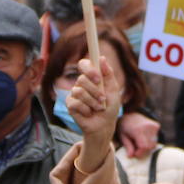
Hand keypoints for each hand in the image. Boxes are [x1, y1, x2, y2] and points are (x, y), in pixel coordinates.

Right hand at [70, 57, 119, 174]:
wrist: (105, 125)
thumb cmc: (110, 107)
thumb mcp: (113, 90)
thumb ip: (108, 74)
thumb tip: (102, 58)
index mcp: (91, 77)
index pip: (84, 64)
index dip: (89, 69)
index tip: (98, 77)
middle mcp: (81, 84)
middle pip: (82, 79)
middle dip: (95, 91)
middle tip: (103, 99)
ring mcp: (74, 94)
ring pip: (78, 91)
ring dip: (92, 102)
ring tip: (99, 108)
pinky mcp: (70, 105)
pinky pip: (75, 103)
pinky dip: (86, 110)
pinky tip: (89, 113)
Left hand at [118, 111, 159, 158]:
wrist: (131, 113)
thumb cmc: (124, 126)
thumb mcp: (122, 136)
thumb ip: (128, 146)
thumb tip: (131, 156)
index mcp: (138, 130)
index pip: (144, 146)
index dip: (140, 153)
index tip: (134, 154)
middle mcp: (147, 127)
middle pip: (149, 146)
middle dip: (143, 151)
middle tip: (135, 148)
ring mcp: (153, 125)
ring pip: (153, 144)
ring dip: (147, 146)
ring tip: (139, 142)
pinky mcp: (157, 125)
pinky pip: (155, 139)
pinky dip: (150, 141)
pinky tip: (144, 137)